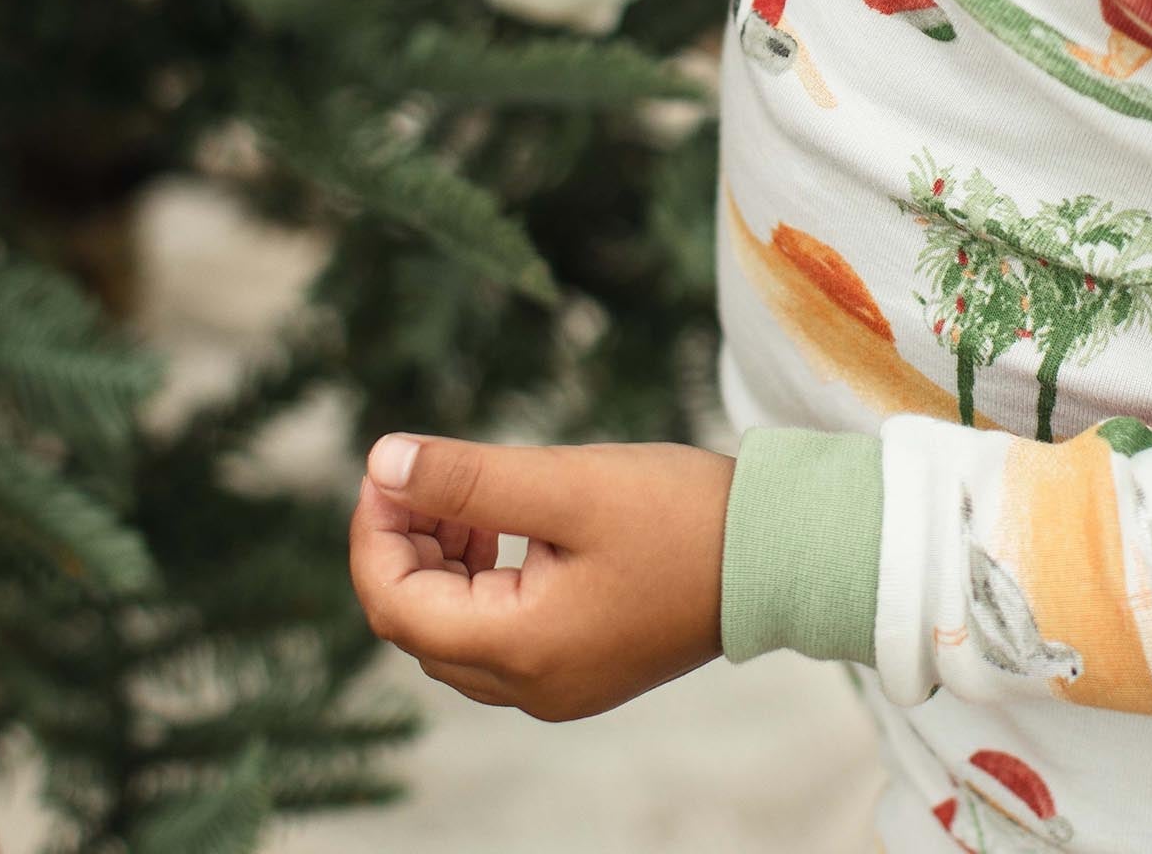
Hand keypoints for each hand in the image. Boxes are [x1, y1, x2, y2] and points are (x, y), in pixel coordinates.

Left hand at [349, 433, 736, 721]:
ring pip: (455, 630)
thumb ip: (468, 478)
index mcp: (522, 650)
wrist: (777, 554)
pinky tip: (502, 526)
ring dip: (439, 561)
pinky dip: (479, 578)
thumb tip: (380, 463)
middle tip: (419, 474)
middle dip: (404, 545)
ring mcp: (559, 683)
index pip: (398, 608)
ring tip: (462, 495)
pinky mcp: (582, 663)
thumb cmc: (678, 515)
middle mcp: (532, 686)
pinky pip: (498, 632)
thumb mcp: (566, 484)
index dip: (374, 537)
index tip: (386, 470)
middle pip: (420, 624)